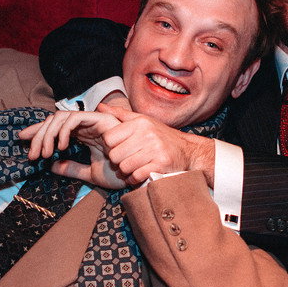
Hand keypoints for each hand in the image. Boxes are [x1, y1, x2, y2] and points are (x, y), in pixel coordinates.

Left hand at [18, 110, 124, 188]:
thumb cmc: (122, 174)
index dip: (37, 131)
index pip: (56, 127)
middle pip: (55, 119)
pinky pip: (77, 117)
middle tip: (30, 154)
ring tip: (44, 153)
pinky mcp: (102, 120)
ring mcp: (96, 121)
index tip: (21, 140)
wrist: (143, 174)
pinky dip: (64, 129)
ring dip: (49, 133)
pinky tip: (60, 146)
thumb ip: (72, 169)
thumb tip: (51, 165)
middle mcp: (89, 125)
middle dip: (38, 134)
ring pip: (62, 117)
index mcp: (86, 134)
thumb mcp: (91, 175)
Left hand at [97, 103, 215, 185]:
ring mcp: (155, 149)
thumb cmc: (161, 136)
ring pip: (124, 167)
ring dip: (125, 171)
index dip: (109, 146)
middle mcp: (147, 134)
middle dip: (117, 161)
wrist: (188, 151)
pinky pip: (136, 176)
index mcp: (139, 123)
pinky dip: (134, 179)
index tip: (118, 148)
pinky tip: (138, 175)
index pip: (108, 138)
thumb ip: (120, 115)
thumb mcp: (142, 121)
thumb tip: (99, 107)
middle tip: (125, 160)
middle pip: (114, 155)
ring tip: (132, 168)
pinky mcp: (161, 164)